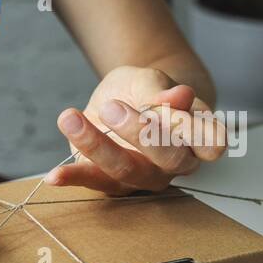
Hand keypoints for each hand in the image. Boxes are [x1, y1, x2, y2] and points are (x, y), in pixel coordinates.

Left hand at [48, 66, 225, 194]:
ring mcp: (143, 177)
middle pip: (166, 158)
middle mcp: (175, 164)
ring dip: (96, 145)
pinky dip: (72, 178)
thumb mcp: (151, 81)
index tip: (182, 110)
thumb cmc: (144, 90)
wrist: (121, 96)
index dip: (200, 133)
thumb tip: (180, 96)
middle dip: (139, 132)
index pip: (209, 142)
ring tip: (70, 119)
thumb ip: (162, 92)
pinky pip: (93, 182)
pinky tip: (53, 175)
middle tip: (112, 106)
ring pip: (125, 169)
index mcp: (198, 137)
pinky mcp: (111, 182)